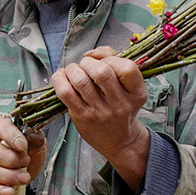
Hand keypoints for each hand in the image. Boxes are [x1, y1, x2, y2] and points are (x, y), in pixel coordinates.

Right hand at [0, 116, 45, 194]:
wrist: (26, 176)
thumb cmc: (29, 155)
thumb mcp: (37, 145)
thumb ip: (35, 138)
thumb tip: (32, 135)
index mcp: (1, 131)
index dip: (10, 135)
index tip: (23, 146)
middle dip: (10, 159)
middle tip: (26, 163)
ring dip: (7, 176)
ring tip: (24, 179)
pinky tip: (8, 192)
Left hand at [51, 46, 149, 189]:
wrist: (119, 141)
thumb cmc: (122, 108)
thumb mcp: (130, 88)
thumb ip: (115, 62)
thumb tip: (93, 53)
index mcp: (136, 93)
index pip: (127, 68)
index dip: (112, 58)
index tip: (104, 60)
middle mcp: (120, 104)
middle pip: (102, 72)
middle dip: (89, 62)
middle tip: (86, 65)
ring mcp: (101, 112)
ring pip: (81, 80)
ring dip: (73, 69)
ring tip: (73, 71)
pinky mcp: (83, 117)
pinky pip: (66, 93)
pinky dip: (60, 79)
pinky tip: (61, 76)